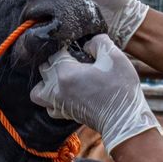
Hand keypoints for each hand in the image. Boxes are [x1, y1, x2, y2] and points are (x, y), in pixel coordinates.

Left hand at [30, 34, 161, 153]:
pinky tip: (65, 92)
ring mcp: (58, 103)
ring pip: (38, 90)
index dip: (66, 46)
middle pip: (43, 69)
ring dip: (46, 81)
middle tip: (73, 59)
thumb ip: (98, 42)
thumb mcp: (114, 56)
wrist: (124, 119)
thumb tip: (87, 43)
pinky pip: (48, 106)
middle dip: (55, 60)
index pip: (54, 53)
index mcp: (66, 73)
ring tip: (62, 76)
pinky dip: (51, 99)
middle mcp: (57, 89)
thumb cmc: (120, 88)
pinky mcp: (64, 114)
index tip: (77, 47)